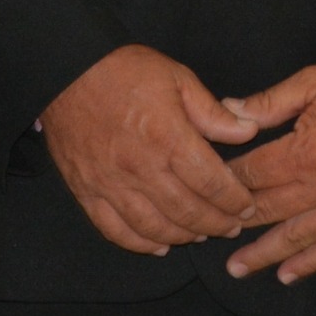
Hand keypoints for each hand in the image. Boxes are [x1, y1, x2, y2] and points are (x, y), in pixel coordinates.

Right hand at [41, 45, 259, 255]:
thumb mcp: (178, 79)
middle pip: (187, 211)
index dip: (234, 201)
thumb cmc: (125, 70)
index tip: (247, 207)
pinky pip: (115, 230)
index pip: (211, 183)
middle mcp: (141, 167)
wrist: (67, 69)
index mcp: (169, 138)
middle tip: (232, 227)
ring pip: (154, 227)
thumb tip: (247, 131)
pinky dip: (140, 244)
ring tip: (201, 236)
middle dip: (216, 224)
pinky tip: (159, 245)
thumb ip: (213, 112)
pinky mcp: (86, 191)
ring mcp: (111, 183)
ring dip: (183, 237)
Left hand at [222, 62, 315, 283]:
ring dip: (263, 255)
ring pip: (295, 238)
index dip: (225, 181)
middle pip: (267, 211)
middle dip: (235, 223)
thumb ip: (271, 101)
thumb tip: (228, 110)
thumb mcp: (315, 81)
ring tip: (236, 269)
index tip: (204, 188)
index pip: (252, 175)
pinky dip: (310, 264)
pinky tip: (288, 275)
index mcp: (304, 154)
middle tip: (209, 233)